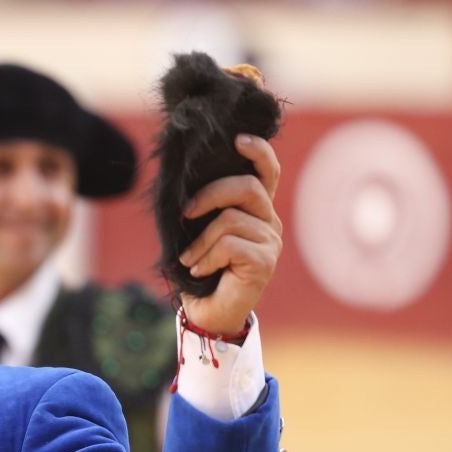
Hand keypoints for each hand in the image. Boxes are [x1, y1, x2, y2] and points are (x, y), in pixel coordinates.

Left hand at [176, 134, 282, 336]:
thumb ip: (199, 206)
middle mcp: (268, 222)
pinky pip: (229, 245)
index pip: (266, 173)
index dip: (258, 152)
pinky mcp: (265, 262)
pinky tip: (200, 271)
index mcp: (255, 210)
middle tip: (186, 214)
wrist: (207, 312)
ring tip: (190, 259)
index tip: (238, 139)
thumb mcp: (195, 230)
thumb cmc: (199, 269)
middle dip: (210, 195)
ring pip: (231, 219)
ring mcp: (270, 242)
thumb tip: (181, 177)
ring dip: (200, 240)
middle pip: (247, 188)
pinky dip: (207, 257)